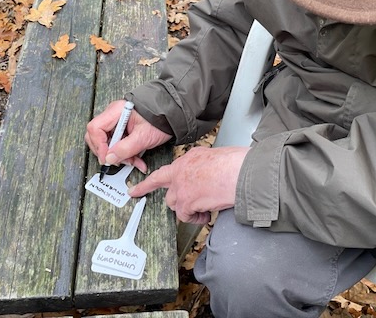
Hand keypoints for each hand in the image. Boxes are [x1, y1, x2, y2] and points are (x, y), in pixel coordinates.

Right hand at [85, 100, 171, 172]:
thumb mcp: (144, 137)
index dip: (99, 145)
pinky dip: (125, 153)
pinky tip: (136, 160)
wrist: (174, 115)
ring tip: (133, 162)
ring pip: (108, 142)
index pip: (95, 128)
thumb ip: (125, 148)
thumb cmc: (161, 119)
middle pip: (97, 136)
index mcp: (116, 111)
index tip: (107, 158)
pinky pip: (118, 143)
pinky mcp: (124, 129)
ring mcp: (118, 122)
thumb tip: (109, 158)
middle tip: (118, 162)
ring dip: (119, 155)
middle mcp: (114, 115)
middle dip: (107, 152)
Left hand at [128, 146, 248, 223]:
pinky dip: (197, 218)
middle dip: (168, 196)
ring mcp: (181, 186)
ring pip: (175, 204)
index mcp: (189, 158)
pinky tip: (208, 212)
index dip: (147, 182)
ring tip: (206, 207)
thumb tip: (205, 178)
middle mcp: (181, 171)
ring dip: (189, 209)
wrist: (241, 172)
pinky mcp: (187, 201)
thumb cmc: (237, 164)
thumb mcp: (215, 158)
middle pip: (167, 190)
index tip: (134, 189)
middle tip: (156, 196)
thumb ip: (203, 168)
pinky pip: (186, 216)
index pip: (165, 171)